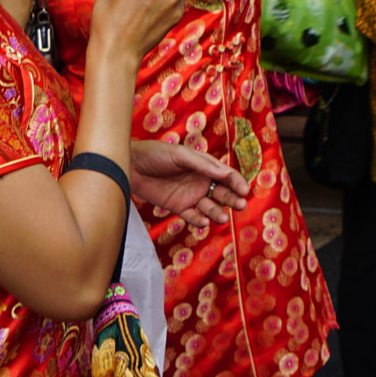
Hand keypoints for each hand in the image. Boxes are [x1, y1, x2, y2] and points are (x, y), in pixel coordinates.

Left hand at [129, 140, 251, 227]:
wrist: (130, 166)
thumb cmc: (156, 154)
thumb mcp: (180, 155)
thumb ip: (203, 165)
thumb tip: (226, 173)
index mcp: (204, 166)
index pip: (226, 175)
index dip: (237, 182)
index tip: (244, 190)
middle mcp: (200, 181)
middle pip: (222, 192)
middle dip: (233, 199)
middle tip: (241, 205)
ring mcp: (190, 195)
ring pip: (209, 207)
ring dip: (217, 213)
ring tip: (222, 218)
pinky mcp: (177, 206)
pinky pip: (192, 216)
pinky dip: (198, 220)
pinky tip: (203, 222)